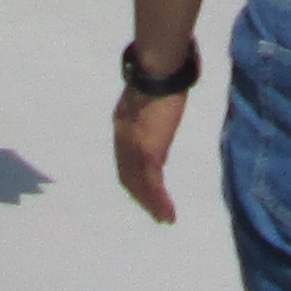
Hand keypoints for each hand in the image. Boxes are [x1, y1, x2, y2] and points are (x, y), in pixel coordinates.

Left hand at [113, 82, 187, 224]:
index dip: (134, 177)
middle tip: (153, 212)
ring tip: (163, 219)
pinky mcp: (149, 152)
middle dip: (141, 196)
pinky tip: (168, 213)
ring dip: (151, 204)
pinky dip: (159, 202)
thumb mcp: (147, 94)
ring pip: (140, 185)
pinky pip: (153, 185)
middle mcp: (124, 141)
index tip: (144, 190)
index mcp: (122, 126)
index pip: (125, 159)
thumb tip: (159, 105)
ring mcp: (135, 149)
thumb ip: (148, 107)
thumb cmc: (158, 73)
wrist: (156, 71)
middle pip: (128, 177)